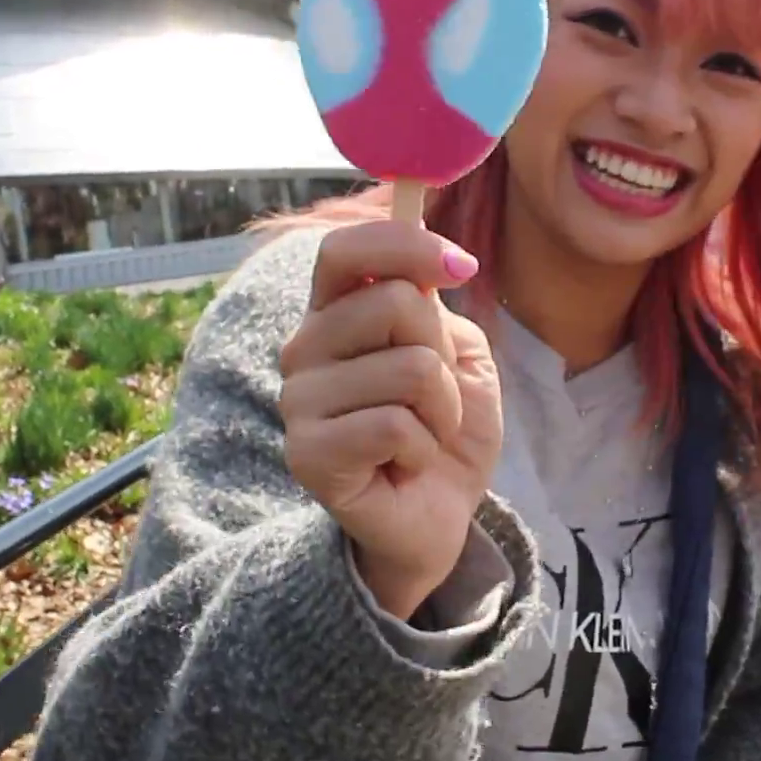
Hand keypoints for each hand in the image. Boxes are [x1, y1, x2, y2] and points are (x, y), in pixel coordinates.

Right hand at [278, 222, 502, 618]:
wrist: (439, 515)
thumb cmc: (443, 428)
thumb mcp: (458, 353)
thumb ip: (437, 301)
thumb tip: (440, 261)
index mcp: (333, 314)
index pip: (346, 250)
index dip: (406, 244)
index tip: (461, 267)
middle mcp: (304, 350)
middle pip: (396, 303)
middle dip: (443, 353)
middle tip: (433, 398)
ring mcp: (299, 402)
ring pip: (410, 368)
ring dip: (441, 409)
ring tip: (422, 436)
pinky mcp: (307, 454)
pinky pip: (395, 425)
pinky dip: (423, 447)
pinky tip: (404, 465)